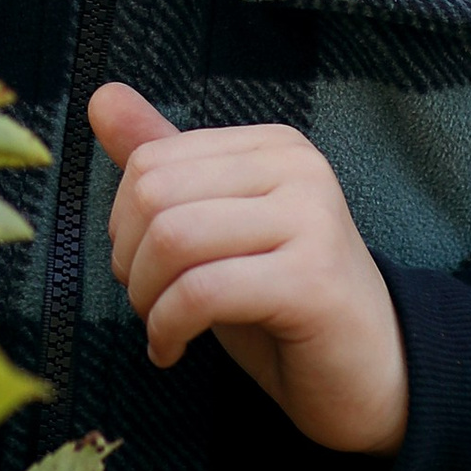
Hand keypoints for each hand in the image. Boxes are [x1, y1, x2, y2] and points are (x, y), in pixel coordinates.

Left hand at [88, 85, 409, 459]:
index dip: (123, 223)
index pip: (152, 160)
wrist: (369, 374)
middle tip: (150, 304)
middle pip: (155, 195)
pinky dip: (168, 328)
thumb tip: (101, 97)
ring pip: (174, 239)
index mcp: (274, 145)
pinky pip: (202, 292)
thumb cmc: (281, 302)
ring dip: (147, 298)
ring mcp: (311, 219)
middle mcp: (299, 168)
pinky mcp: (311, 280)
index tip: (143, 270)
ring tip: (163, 327)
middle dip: (131, 261)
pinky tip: (172, 351)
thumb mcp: (215, 228)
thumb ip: (164, 165)